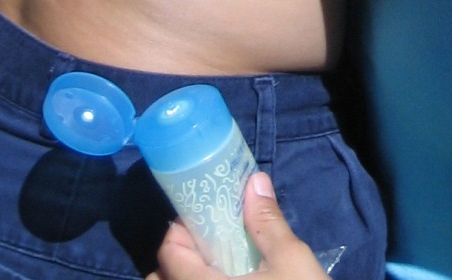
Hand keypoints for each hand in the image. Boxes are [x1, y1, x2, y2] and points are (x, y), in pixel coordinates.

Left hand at [155, 171, 329, 279]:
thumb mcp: (291, 261)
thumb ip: (267, 222)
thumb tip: (254, 181)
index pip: (169, 252)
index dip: (183, 228)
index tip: (206, 218)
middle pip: (160, 279)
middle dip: (177, 260)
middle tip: (209, 246)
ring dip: (184, 279)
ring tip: (217, 271)